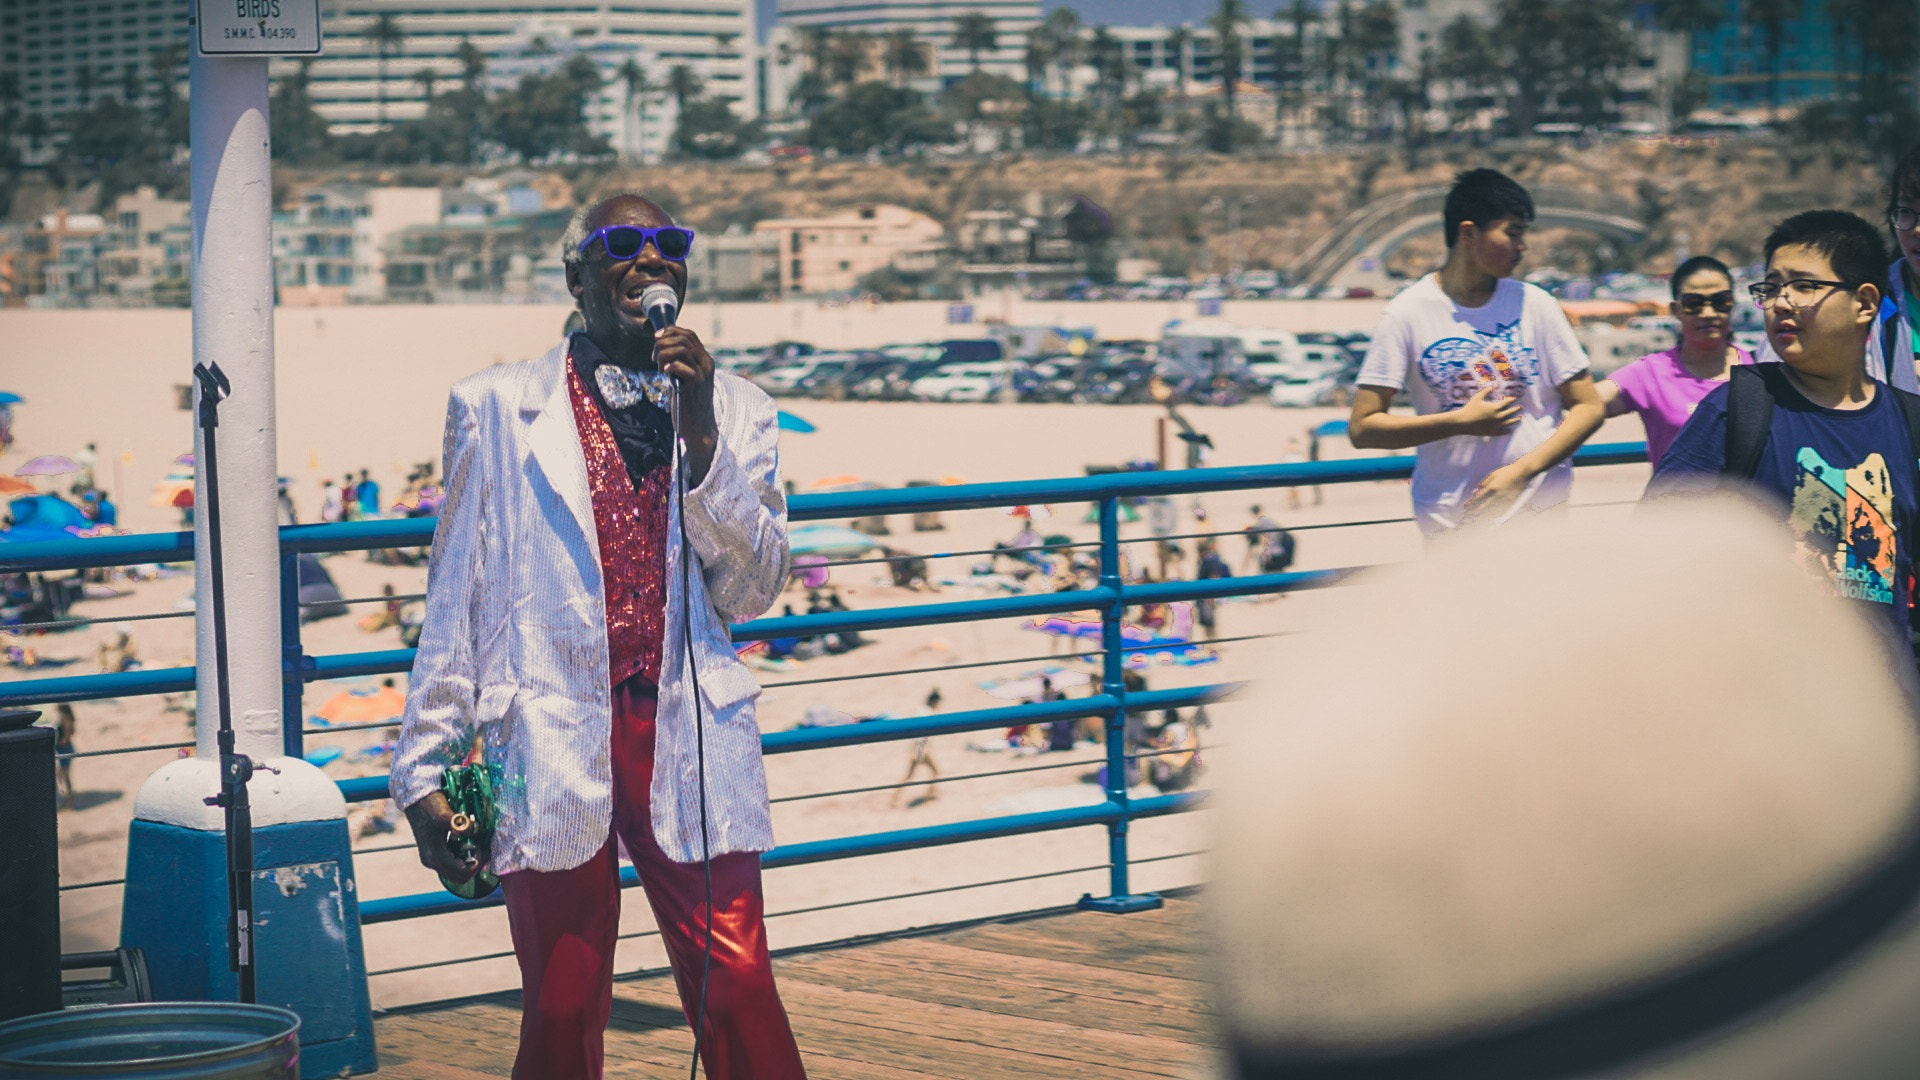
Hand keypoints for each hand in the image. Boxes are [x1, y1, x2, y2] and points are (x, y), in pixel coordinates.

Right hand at [405, 791, 480, 882]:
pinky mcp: (433, 854)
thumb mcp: (445, 814)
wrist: (416, 800)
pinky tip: (465, 841)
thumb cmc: (430, 806)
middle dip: (474, 864)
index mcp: (435, 856)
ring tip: (474, 844)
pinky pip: (452, 864)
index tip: (481, 846)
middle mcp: (432, 862)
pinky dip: (462, 857)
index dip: (477, 861)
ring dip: (468, 861)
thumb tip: (472, 831)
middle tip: (481, 848)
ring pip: (456, 872)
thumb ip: (460, 824)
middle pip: (460, 877)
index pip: (463, 871)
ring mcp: (431, 859)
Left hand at [653, 326, 717, 484]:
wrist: (698, 428)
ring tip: (659, 369)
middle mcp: (706, 364)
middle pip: (683, 338)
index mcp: (705, 360)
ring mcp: (702, 374)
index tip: (656, 337)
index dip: (671, 331)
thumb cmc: (689, 404)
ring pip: (680, 349)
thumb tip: (662, 349)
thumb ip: (680, 364)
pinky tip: (664, 376)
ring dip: (663, 354)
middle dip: (663, 343)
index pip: (689, 334)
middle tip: (654, 358)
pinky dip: (668, 367)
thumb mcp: (686, 379)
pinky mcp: (694, 385)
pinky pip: (679, 366)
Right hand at [1452, 386, 1520, 436]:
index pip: (1506, 402)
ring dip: (1515, 420)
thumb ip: (1485, 392)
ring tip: (1520, 418)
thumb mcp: (1477, 398)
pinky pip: (1501, 432)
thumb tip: (1491, 387)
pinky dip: (1507, 431)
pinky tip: (1510, 430)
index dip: (1511, 400)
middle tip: (1520, 407)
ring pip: (1508, 422)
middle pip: (1509, 412)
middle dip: (1515, 409)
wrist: (1463, 422)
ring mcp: (1495, 425)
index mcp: (1495, 408)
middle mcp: (1498, 417)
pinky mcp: (1491, 432)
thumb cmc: (1469, 409)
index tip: (1514, 398)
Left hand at [1465, 463, 1533, 521]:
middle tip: (1468, 515)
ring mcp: (1505, 498)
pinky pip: (1501, 510)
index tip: (1465, 507)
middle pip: (1484, 506)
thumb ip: (1484, 482)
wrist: (1523, 471)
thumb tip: (1476, 490)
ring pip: (1492, 510)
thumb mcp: (1493, 474)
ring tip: (1476, 517)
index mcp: (1492, 487)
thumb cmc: (1507, 471)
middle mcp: (1498, 494)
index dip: (1471, 503)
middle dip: (1475, 511)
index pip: (1479, 498)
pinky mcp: (1511, 501)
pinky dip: (1494, 514)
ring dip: (1484, 514)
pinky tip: (1490, 516)